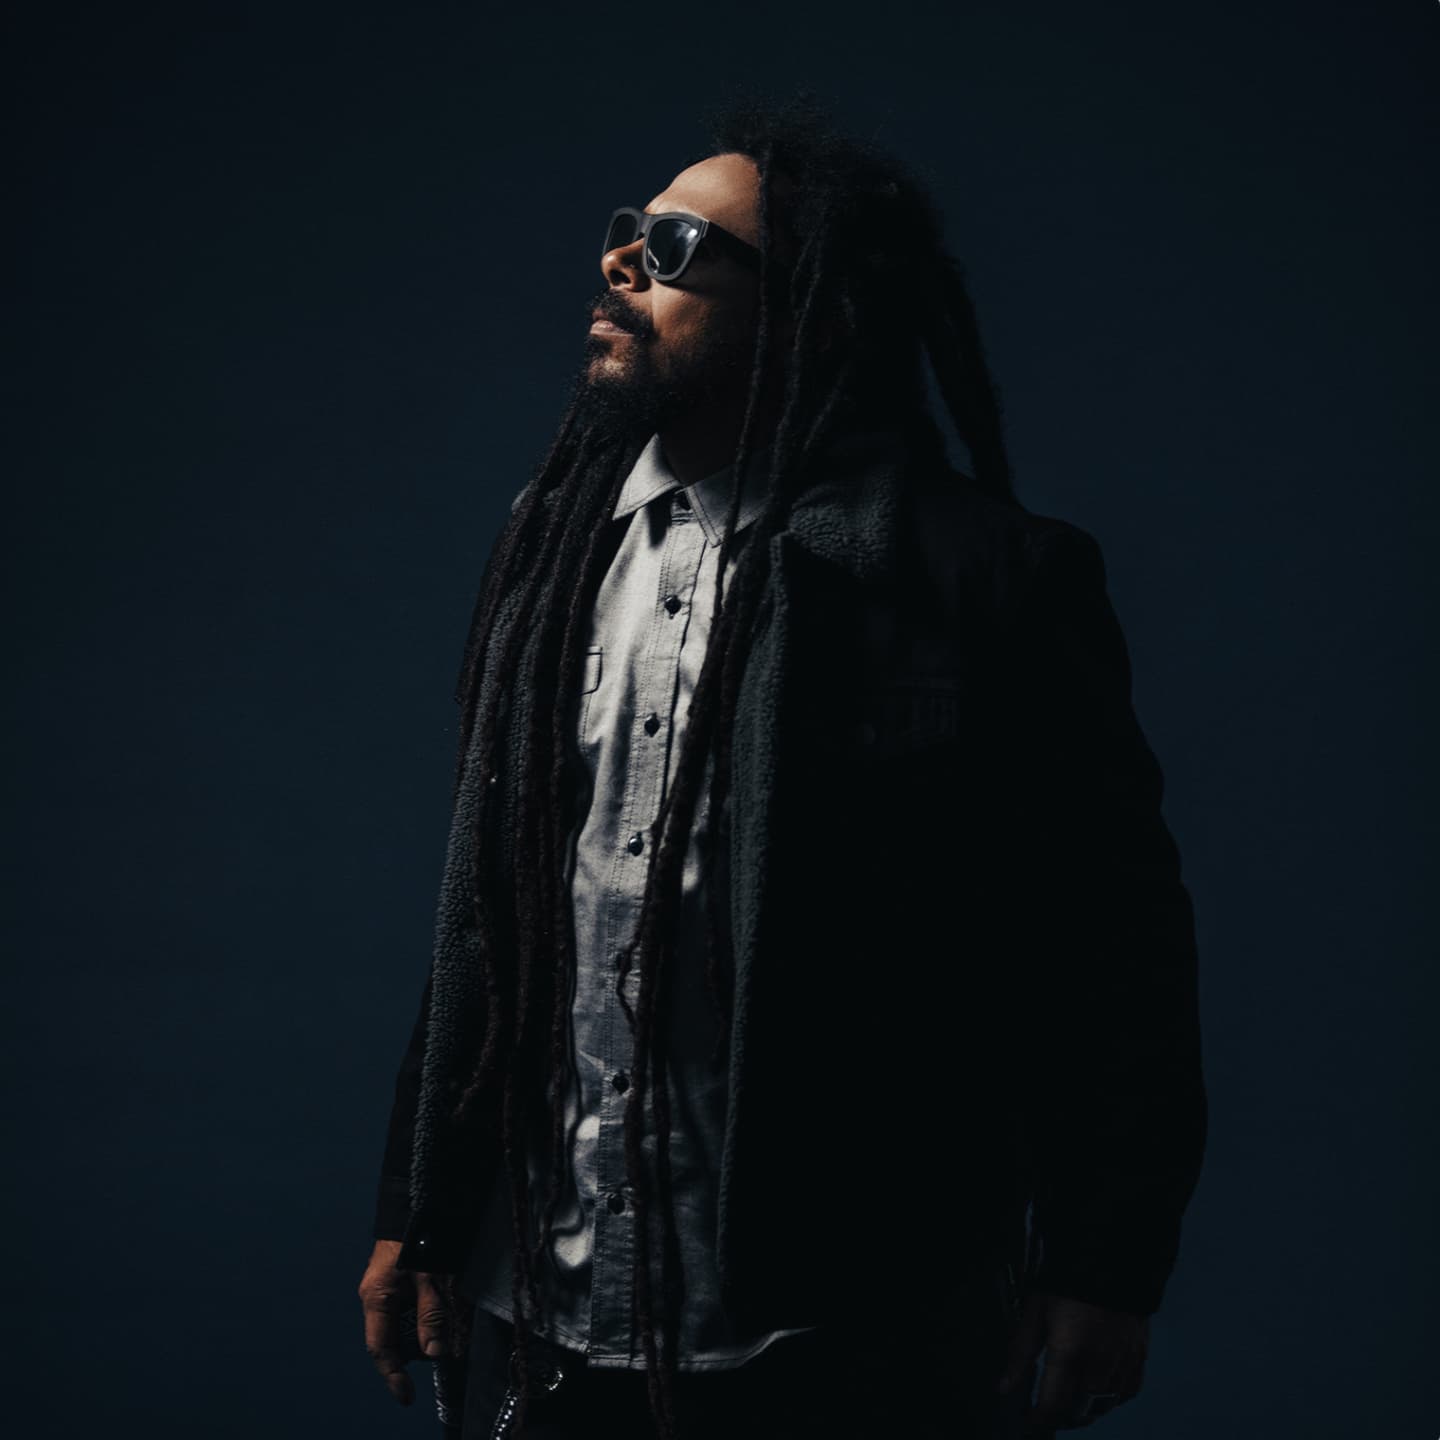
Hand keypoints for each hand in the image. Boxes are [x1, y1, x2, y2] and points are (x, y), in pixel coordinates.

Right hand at [357, 1238, 466, 1405]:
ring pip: (403, 1322)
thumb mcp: (430, 1278)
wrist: (413, 1201)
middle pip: (394, 1337)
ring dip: (424, 1327)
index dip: (393, 1375)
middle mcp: (375, 1296)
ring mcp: (383, 1287)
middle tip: (445, 1344)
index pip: (381, 1348)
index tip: (407, 1397)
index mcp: (377, 1298)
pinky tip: (442, 1305)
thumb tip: (433, 1353)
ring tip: (448, 1318)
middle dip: (417, 1347)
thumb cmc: (420, 1237)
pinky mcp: (395, 1279)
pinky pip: (407, 1306)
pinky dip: (424, 1312)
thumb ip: (431, 1315)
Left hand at [995, 1289, 1147, 1431]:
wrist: (1109, 1260)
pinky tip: (1097, 1387)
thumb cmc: (1068, 1283)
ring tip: (1068, 1399)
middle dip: (1059, 1416)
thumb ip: (1020, 1353)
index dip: (1038, 1420)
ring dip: (1084, 1410)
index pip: (1053, 1406)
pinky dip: (1110, 1398)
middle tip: (1045, 1408)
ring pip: (1103, 1408)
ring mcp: (1122, 1365)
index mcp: (1069, 1353)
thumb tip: (1006, 1387)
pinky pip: (1125, 1394)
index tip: (1028, 1421)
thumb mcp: (1035, 1312)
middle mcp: (1098, 1366)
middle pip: (1078, 1413)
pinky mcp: (1138, 1359)